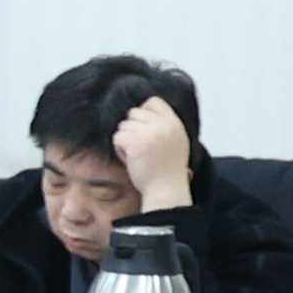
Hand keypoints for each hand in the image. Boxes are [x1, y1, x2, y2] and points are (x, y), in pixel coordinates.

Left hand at [118, 94, 196, 213]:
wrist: (166, 190)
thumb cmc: (167, 170)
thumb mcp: (175, 141)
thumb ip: (164, 125)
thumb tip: (144, 109)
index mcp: (175, 123)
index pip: (153, 101)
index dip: (144, 112)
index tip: (144, 128)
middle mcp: (163, 125)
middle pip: (134, 112)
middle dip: (132, 128)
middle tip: (140, 146)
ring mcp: (149, 133)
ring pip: (123, 125)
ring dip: (125, 140)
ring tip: (137, 155)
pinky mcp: (135, 143)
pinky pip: (117, 137)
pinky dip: (119, 149)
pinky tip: (131, 159)